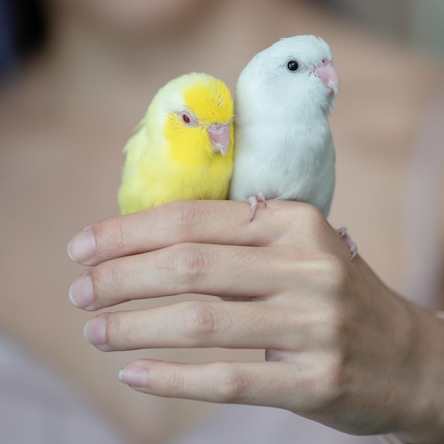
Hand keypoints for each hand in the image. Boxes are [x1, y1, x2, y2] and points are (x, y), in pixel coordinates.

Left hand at [68, 200, 443, 440]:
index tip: (84, 247)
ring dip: (133, 326)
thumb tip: (142, 241)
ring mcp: (314, 325)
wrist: (409, 356)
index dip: (129, 232)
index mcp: (294, 222)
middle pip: (189, 266)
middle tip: (80, 291)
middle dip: (120, 277)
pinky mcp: (315, 381)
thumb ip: (234, 240)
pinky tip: (134, 374)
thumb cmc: (333, 294)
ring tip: (95, 330)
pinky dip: (171, 377)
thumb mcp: (295, 248)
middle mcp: (306, 266)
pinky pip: (227, 378)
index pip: (194, 218)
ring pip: (199, 321)